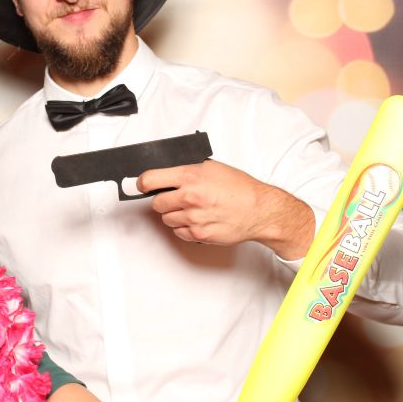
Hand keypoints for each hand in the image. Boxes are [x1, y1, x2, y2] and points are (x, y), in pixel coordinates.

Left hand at [137, 159, 314, 258]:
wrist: (259, 210)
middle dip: (162, 200)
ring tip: (191, 209)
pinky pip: (179, 232)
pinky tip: (198, 219)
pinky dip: (184, 227)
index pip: (149, 180)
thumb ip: (188, 170)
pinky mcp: (198, 234)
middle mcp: (189, 196)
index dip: (143, 183)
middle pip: (156, 203)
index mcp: (190, 176)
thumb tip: (167, 173)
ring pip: (166, 219)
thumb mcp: (212, 168)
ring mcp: (193, 217)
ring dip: (174, 215)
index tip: (143, 185)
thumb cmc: (240, 188)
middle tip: (174, 198)